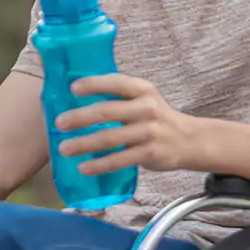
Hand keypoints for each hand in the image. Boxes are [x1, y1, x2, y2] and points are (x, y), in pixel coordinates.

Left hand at [55, 74, 196, 175]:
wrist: (189, 140)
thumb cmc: (154, 116)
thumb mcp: (142, 98)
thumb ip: (117, 96)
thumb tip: (75, 95)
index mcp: (142, 89)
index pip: (116, 82)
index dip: (94, 84)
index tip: (72, 88)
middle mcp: (146, 108)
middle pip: (108, 111)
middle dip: (80, 117)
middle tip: (59, 123)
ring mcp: (149, 132)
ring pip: (110, 138)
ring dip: (84, 144)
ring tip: (64, 149)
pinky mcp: (150, 154)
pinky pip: (120, 160)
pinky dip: (100, 165)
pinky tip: (83, 167)